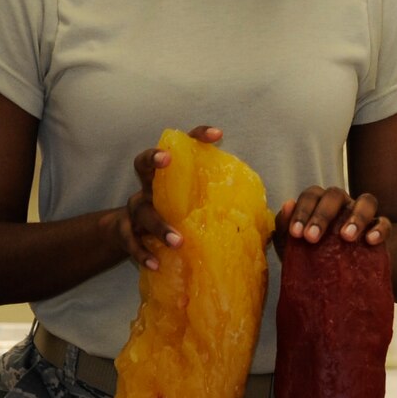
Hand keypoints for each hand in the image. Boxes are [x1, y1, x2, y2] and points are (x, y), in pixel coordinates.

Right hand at [110, 125, 220, 270]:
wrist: (129, 237)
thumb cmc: (178, 218)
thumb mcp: (200, 208)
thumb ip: (228, 208)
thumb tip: (270, 217)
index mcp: (171, 177)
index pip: (183, 147)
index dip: (198, 136)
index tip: (218, 134)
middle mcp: (150, 187)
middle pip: (143, 165)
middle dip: (153, 158)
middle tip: (167, 159)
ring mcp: (136, 209)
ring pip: (142, 210)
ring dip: (160, 226)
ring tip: (178, 241)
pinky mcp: (126, 232)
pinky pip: (131, 241)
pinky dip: (142, 252)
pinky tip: (156, 263)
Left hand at [276, 185, 387, 252]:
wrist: (333, 282)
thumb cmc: (310, 259)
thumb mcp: (292, 248)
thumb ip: (284, 229)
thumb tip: (287, 205)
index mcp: (319, 203)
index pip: (312, 195)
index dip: (303, 211)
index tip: (296, 233)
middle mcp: (342, 204)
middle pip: (336, 195)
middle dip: (323, 215)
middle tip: (312, 238)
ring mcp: (363, 215)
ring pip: (367, 201)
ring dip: (356, 216)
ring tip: (346, 237)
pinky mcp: (380, 230)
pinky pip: (385, 223)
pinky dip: (379, 229)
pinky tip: (371, 241)